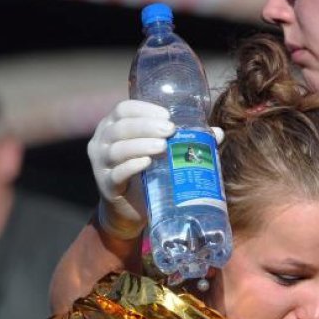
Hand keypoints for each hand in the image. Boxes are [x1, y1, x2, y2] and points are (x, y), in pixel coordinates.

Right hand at [87, 101, 223, 239]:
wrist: (130, 209)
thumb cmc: (147, 173)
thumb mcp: (161, 154)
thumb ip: (184, 140)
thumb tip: (217, 133)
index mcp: (113, 126)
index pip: (124, 109)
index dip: (144, 109)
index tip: (167, 115)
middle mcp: (102, 141)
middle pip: (121, 127)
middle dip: (146, 126)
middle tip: (170, 130)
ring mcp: (101, 164)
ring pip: (117, 149)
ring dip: (141, 145)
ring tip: (163, 147)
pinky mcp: (106, 185)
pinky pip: (117, 173)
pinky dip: (131, 166)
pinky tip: (146, 164)